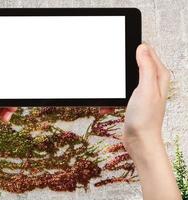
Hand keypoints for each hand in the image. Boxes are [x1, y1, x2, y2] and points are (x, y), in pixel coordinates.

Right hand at [122, 44, 180, 199]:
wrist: (140, 139)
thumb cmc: (145, 118)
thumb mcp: (146, 88)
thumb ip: (146, 67)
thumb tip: (142, 47)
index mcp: (159, 76)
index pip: (149, 51)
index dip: (136, 46)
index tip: (123, 42)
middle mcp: (154, 81)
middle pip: (139, 61)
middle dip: (126, 59)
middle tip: (114, 58)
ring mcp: (144, 90)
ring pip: (131, 73)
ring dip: (121, 73)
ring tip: (113, 74)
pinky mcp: (136, 98)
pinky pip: (126, 85)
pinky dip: (119, 86)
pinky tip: (114, 91)